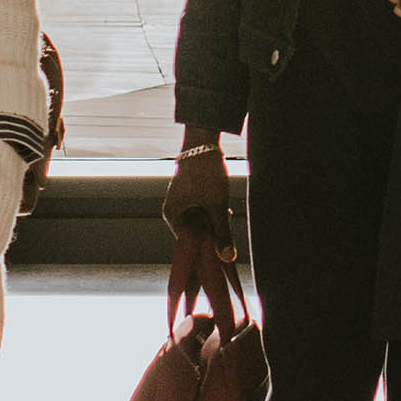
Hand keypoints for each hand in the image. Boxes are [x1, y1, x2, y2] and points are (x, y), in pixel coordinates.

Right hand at [163, 139, 236, 261]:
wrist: (203, 143)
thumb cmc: (205, 173)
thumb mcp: (217, 206)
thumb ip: (222, 232)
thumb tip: (227, 257)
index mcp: (172, 216)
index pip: (187, 243)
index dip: (204, 248)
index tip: (219, 251)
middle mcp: (173, 210)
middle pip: (194, 233)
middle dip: (211, 232)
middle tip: (225, 224)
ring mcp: (181, 201)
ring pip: (200, 221)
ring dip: (214, 221)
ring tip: (225, 210)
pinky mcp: (189, 195)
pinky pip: (200, 210)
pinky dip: (212, 211)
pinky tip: (222, 204)